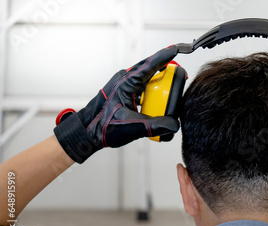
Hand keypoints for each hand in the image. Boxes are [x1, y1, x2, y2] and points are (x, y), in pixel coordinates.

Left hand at [54, 45, 179, 163]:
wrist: (87, 132)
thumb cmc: (102, 126)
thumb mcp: (132, 126)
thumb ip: (155, 125)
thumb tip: (174, 124)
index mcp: (126, 83)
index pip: (149, 65)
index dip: (164, 56)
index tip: (176, 48)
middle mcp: (125, 80)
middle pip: (150, 69)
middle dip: (166, 69)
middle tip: (179, 73)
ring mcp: (124, 86)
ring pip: (147, 78)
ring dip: (159, 83)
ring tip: (170, 89)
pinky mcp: (125, 93)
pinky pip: (142, 88)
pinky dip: (152, 92)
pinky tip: (157, 101)